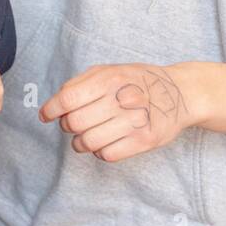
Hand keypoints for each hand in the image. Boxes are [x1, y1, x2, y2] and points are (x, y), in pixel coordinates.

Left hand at [40, 64, 193, 162]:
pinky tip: (105, 142)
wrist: (179, 93)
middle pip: (76, 123)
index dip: (51, 109)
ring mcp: (134, 121)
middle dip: (68, 126)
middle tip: (73, 124)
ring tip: (86, 137)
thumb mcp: (109, 70)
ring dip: (80, 143)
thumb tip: (53, 105)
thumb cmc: (137, 81)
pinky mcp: (144, 141)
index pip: (68, 98)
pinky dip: (99, 152)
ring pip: (89, 142)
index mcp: (110, 79)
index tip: (46, 115)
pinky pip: (108, 155)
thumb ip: (80, 84)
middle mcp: (122, 99)